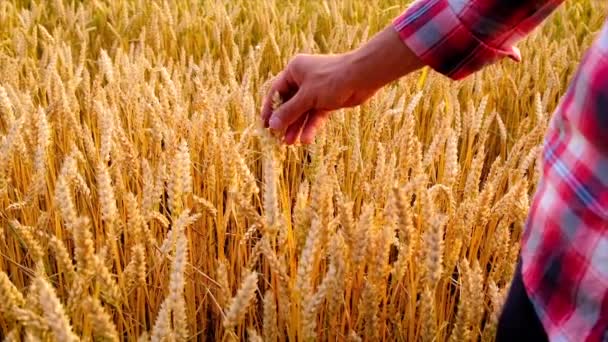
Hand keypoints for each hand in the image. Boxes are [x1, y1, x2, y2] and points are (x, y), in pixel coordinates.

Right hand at [261, 54, 377, 144]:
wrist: (362, 77)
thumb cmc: (332, 79)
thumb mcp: (307, 97)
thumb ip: (289, 111)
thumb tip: (272, 124)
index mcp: (294, 71)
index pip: (276, 91)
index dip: (270, 109)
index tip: (264, 126)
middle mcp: (303, 79)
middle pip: (289, 104)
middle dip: (284, 122)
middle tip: (276, 138)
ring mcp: (315, 91)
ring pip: (302, 112)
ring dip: (296, 127)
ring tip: (289, 143)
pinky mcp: (327, 100)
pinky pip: (315, 115)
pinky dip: (311, 126)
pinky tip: (306, 139)